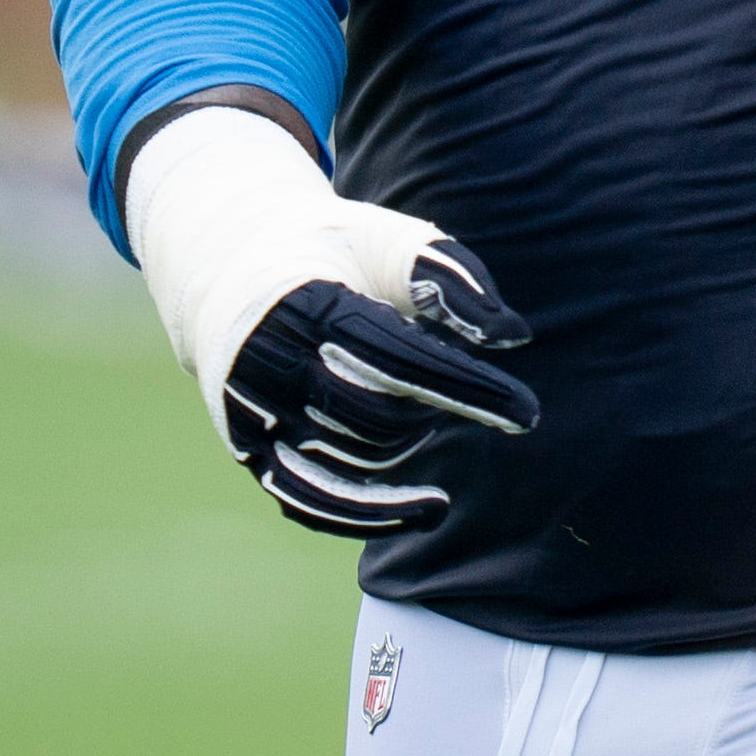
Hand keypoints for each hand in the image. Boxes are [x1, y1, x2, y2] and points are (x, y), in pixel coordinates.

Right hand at [123, 105, 536, 537]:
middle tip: (455, 383)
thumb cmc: (335, 249)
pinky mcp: (247, 448)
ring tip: (423, 408)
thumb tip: (514, 336)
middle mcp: (270, 366)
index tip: (527, 413)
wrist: (229, 267)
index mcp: (306, 308)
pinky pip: (308, 502)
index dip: (468, 389)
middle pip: (381, 416)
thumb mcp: (394, 241)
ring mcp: (252, 413)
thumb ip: (454, 281)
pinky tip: (427, 512)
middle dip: (435, 407)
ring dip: (408, 443)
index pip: (399, 362)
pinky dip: (367, 515)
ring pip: (355, 459)